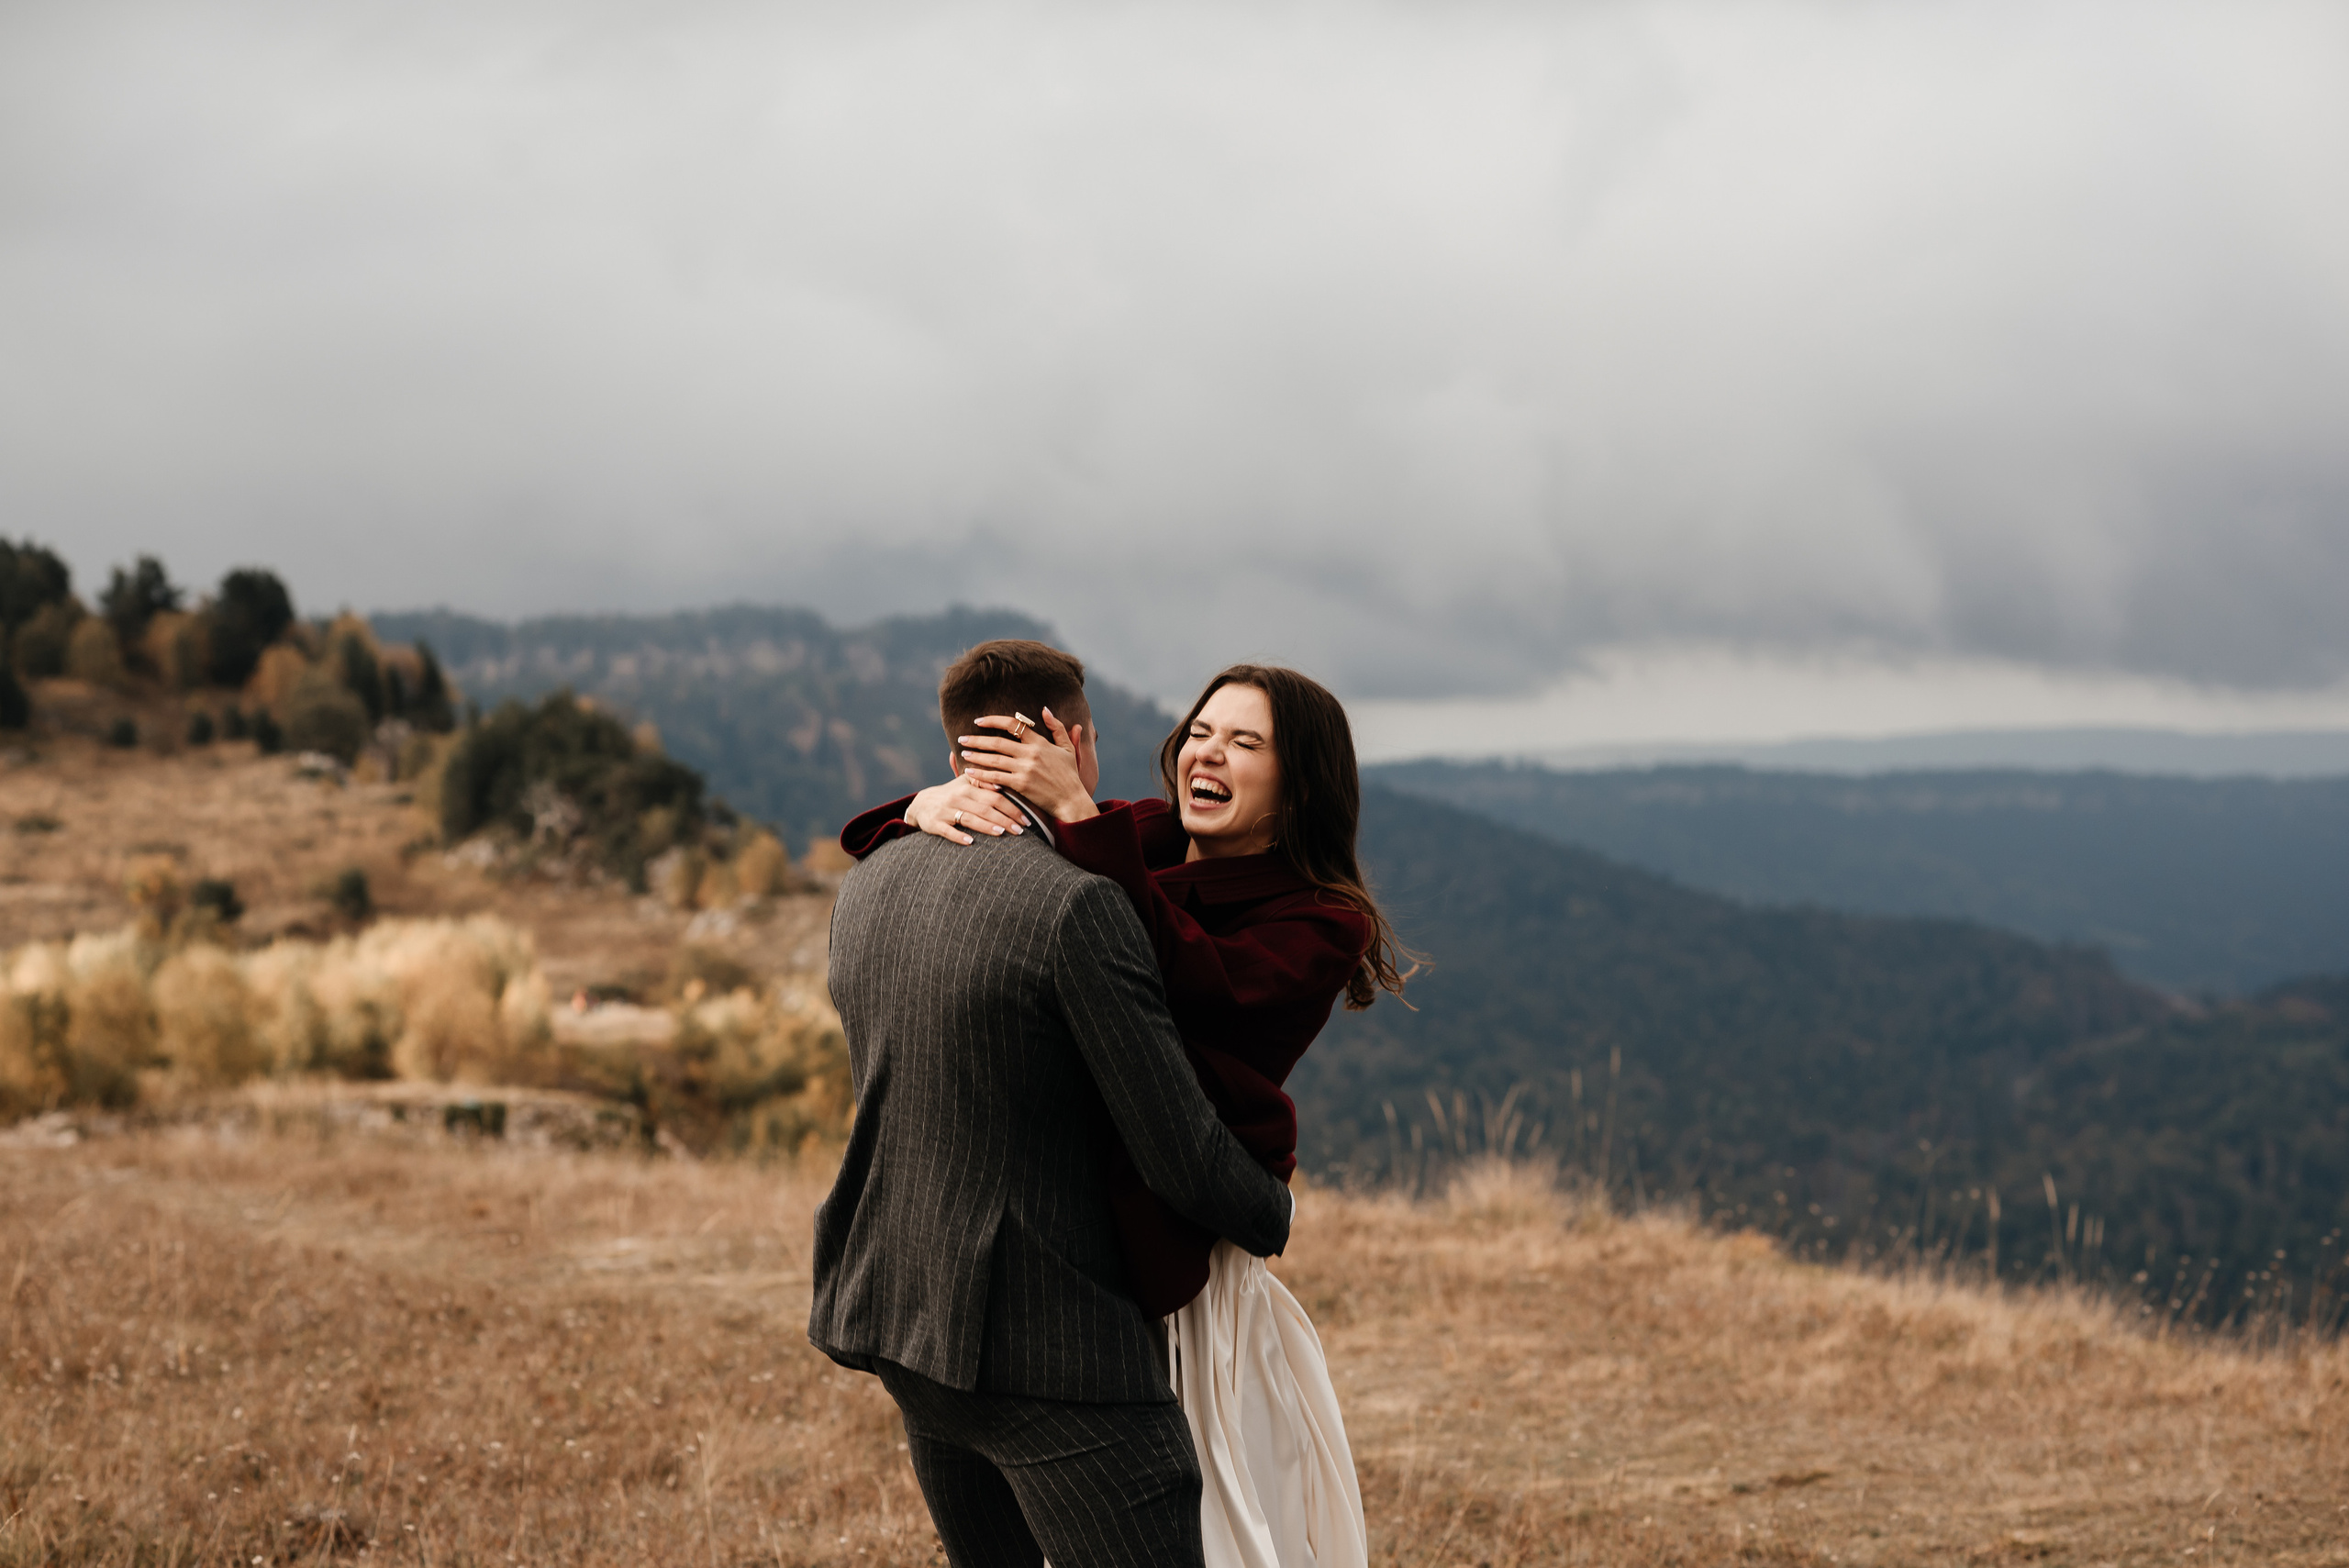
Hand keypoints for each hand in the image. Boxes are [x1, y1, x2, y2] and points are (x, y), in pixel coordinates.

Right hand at [906, 777, 1027, 844]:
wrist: (921, 804)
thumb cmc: (952, 794)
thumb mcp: (965, 782)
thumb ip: (983, 781)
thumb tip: (1003, 783)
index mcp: (968, 787)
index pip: (994, 796)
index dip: (1012, 807)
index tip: (1026, 819)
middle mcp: (957, 797)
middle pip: (985, 808)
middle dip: (1005, 819)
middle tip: (1020, 830)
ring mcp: (945, 810)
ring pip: (969, 818)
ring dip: (987, 826)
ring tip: (1002, 833)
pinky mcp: (934, 824)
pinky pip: (947, 831)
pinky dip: (959, 836)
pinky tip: (971, 842)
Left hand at [957, 707, 1099, 822]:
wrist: (1071, 800)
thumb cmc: (1070, 775)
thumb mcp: (1067, 748)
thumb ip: (1057, 727)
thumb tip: (1044, 709)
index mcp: (1040, 742)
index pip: (1013, 724)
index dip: (993, 720)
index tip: (978, 721)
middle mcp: (1030, 753)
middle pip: (998, 742)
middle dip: (977, 739)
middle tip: (962, 739)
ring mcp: (1025, 769)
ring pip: (994, 759)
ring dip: (976, 755)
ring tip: (963, 753)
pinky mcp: (1020, 785)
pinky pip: (996, 777)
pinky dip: (981, 774)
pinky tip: (970, 772)